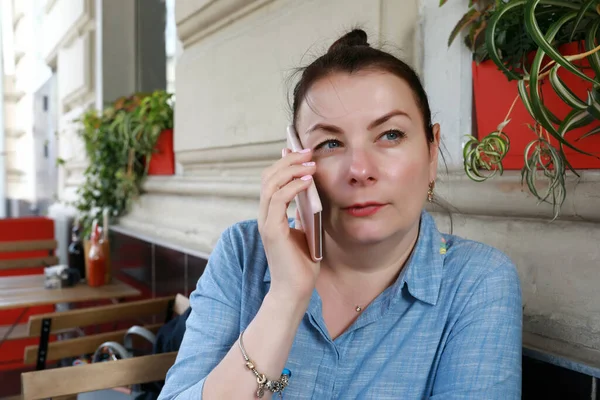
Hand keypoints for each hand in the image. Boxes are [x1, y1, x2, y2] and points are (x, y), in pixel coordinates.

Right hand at [258, 148, 320, 302]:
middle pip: (268, 176)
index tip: (299, 151)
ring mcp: (266, 222)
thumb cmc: (301, 264)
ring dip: (291, 169)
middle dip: (288, 160)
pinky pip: (278, 199)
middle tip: (307, 151)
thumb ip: (302, 213)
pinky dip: (293, 186)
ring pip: (271, 184)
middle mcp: (264, 216)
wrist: (295, 290)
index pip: (271, 180)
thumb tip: (307, 195)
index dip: (283, 163)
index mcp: (271, 215)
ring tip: (310, 163)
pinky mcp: (272, 230)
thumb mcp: (305, 231)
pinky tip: (307, 181)